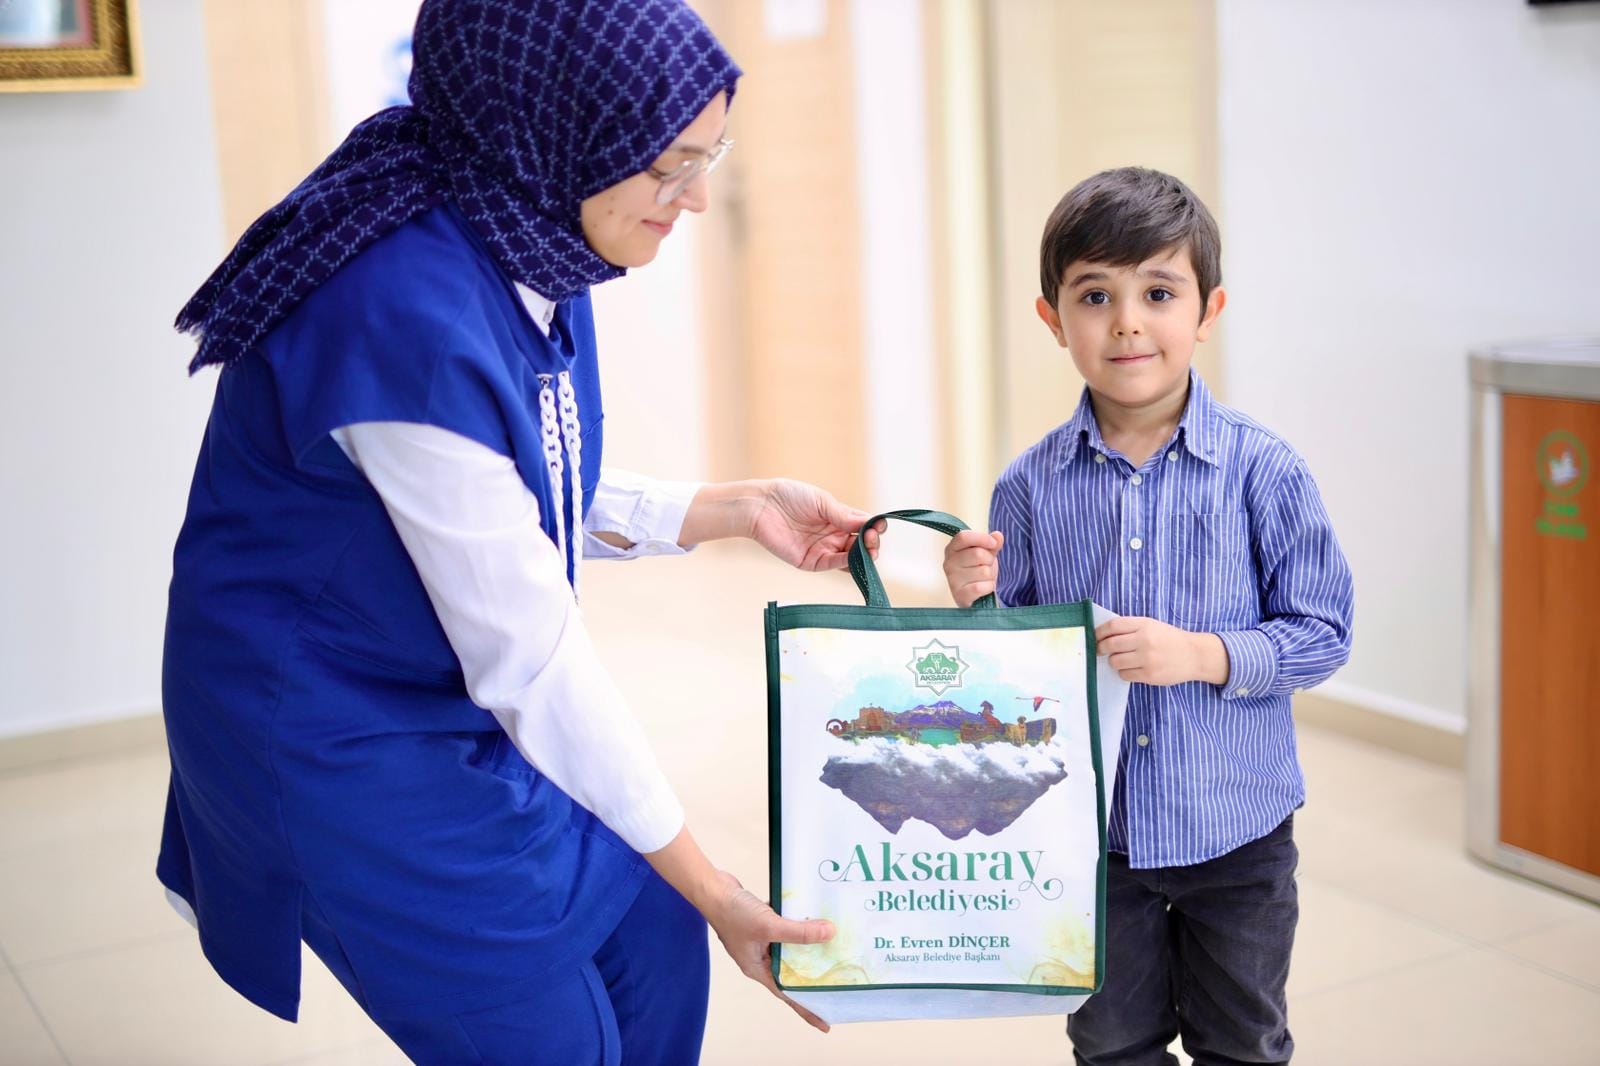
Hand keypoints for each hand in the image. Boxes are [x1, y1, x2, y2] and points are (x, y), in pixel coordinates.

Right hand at [704, 870, 835, 1032]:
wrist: (712, 888)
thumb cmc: (732, 913)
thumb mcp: (769, 925)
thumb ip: (798, 932)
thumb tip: (829, 933)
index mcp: (756, 968)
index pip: (787, 994)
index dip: (805, 1009)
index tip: (825, 1022)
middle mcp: (758, 958)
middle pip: (789, 972)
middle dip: (811, 976)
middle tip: (836, 983)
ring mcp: (759, 940)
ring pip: (788, 948)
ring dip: (806, 946)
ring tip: (831, 950)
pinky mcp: (761, 923)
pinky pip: (784, 929)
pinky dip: (797, 925)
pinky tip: (812, 918)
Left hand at [749, 478, 881, 571]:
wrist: (761, 507)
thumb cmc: (789, 496)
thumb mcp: (822, 501)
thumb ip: (844, 516)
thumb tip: (868, 524)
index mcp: (839, 517)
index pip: (864, 525)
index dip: (874, 526)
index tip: (879, 525)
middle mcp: (834, 535)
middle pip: (861, 544)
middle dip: (872, 542)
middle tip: (871, 537)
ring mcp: (824, 549)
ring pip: (852, 557)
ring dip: (864, 555)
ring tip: (870, 549)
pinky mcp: (812, 561)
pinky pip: (834, 564)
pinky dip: (847, 562)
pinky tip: (855, 556)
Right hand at [943, 530, 1003, 607]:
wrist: (975, 595)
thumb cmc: (977, 570)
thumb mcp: (985, 554)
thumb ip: (992, 544)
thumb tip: (998, 535)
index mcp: (952, 549)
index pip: (963, 537)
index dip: (981, 538)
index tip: (994, 544)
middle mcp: (948, 563)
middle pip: (978, 554)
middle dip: (989, 560)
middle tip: (985, 566)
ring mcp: (952, 580)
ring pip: (983, 571)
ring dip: (990, 576)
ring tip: (982, 578)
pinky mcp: (960, 595)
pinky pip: (981, 587)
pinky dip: (988, 587)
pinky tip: (983, 588)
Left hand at [1095, 616, 1227, 685]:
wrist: (1194, 655)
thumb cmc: (1169, 639)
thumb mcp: (1152, 625)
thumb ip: (1130, 628)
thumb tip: (1103, 635)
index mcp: (1144, 625)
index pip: (1113, 626)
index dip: (1099, 631)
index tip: (1095, 636)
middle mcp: (1145, 640)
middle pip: (1110, 644)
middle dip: (1100, 648)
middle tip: (1100, 650)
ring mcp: (1147, 659)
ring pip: (1115, 662)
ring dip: (1113, 661)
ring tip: (1120, 660)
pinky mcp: (1150, 675)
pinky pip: (1125, 675)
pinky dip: (1123, 672)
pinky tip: (1131, 668)